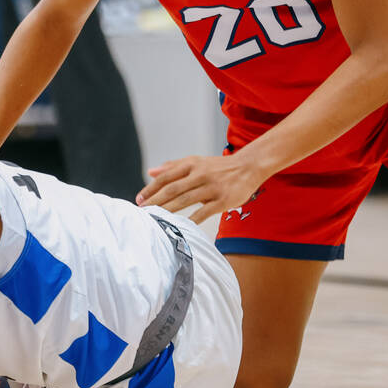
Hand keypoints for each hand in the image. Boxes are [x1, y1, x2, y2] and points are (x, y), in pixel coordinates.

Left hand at [137, 153, 268, 223]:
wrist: (248, 167)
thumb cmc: (219, 167)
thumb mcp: (196, 162)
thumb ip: (173, 166)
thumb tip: (151, 172)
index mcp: (191, 164)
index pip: (166, 177)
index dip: (151, 189)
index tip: (139, 199)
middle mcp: (200, 174)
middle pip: (172, 189)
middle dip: (155, 201)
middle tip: (142, 212)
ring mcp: (211, 187)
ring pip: (185, 200)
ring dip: (168, 210)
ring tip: (155, 219)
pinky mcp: (222, 200)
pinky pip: (203, 212)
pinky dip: (191, 219)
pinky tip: (180, 226)